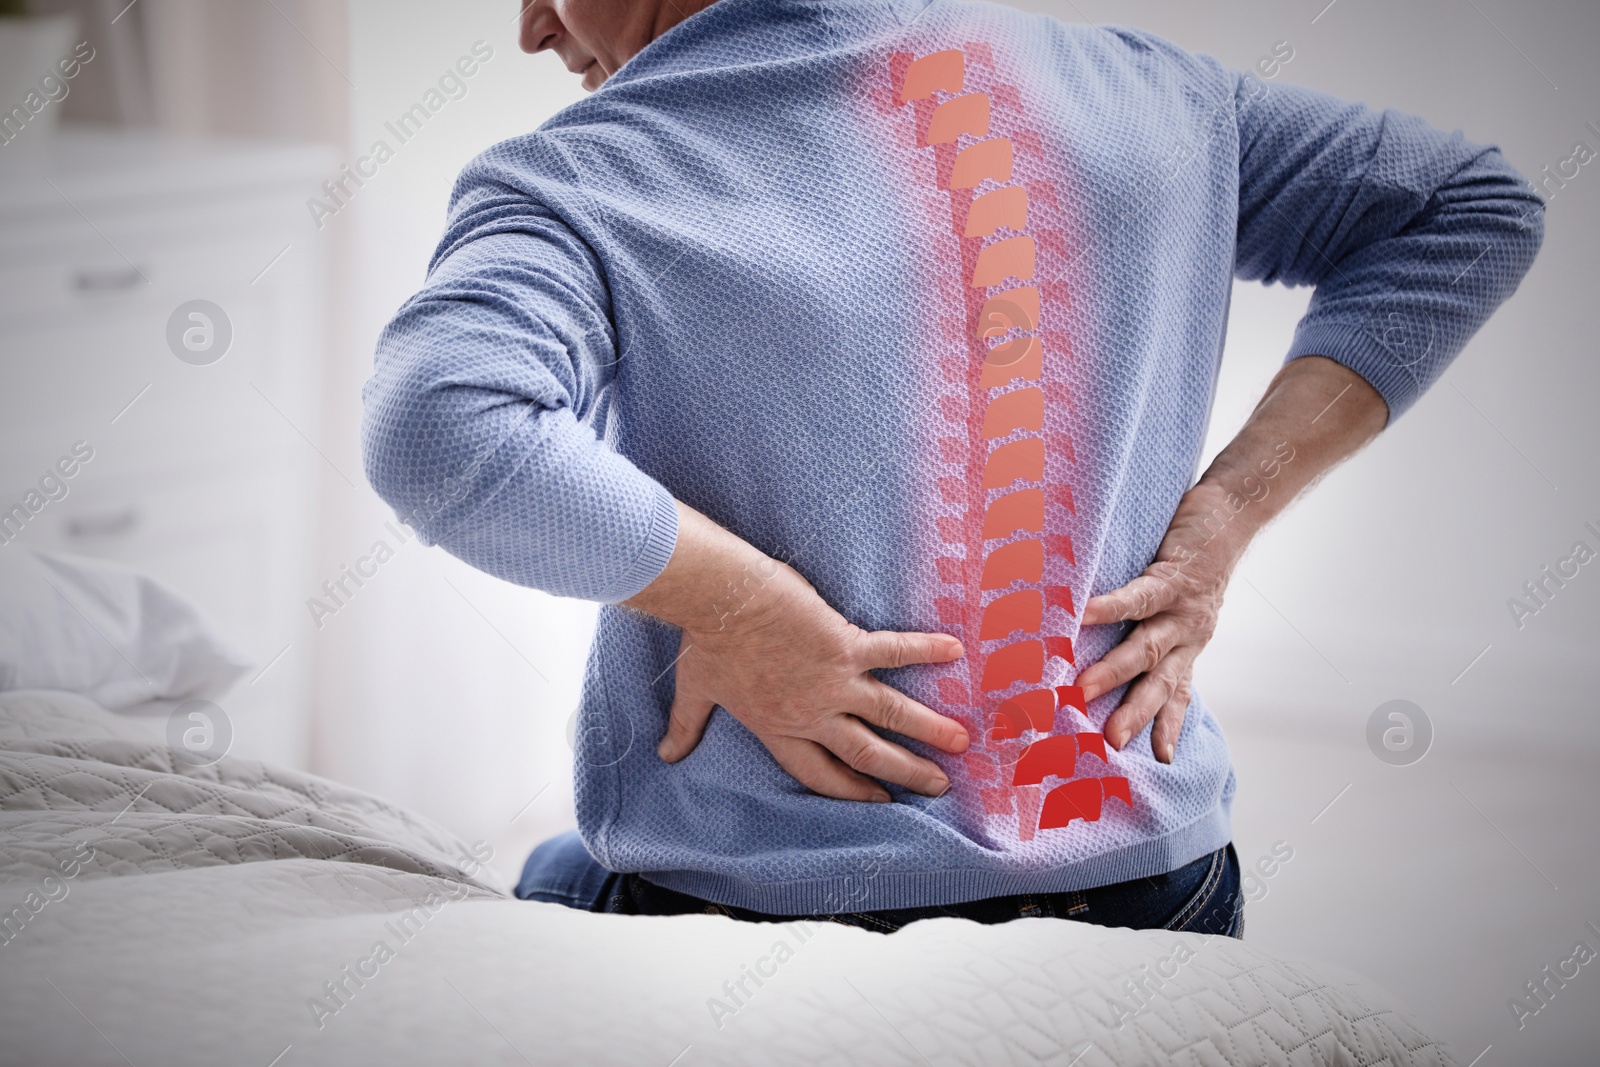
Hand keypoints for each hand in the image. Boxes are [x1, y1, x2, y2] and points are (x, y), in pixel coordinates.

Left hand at [631, 504, 969, 801]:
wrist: (722, 600)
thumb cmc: (707, 641)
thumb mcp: (696, 691)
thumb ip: (686, 726)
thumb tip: (666, 753)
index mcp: (779, 727)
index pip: (820, 772)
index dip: (850, 790)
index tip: (879, 801)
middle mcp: (813, 713)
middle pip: (865, 753)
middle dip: (904, 771)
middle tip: (937, 786)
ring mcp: (833, 681)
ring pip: (889, 713)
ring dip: (926, 728)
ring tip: (960, 741)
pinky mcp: (846, 645)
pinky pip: (893, 651)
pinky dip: (924, 650)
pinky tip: (955, 650)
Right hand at [1073, 355, 1386, 764]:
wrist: (1232, 512)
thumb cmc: (1195, 558)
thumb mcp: (1180, 604)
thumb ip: (1151, 627)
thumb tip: (1101, 646)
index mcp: (1188, 644)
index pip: (1176, 694)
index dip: (1168, 727)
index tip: (1160, 762)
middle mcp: (1188, 634)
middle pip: (1159, 682)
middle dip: (1135, 715)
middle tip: (1109, 743)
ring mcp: (1182, 607)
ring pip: (1147, 646)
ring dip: (1117, 670)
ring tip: (1084, 688)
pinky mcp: (1173, 575)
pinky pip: (1138, 595)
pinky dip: (1110, 607)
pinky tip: (1083, 615)